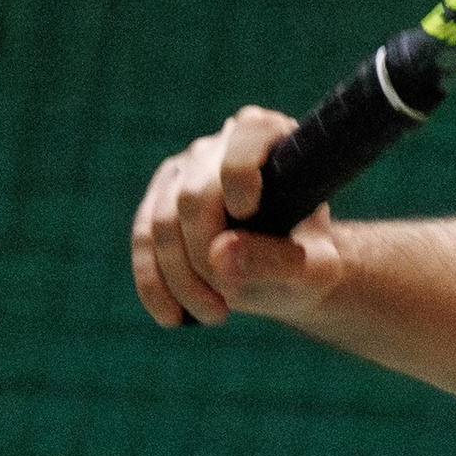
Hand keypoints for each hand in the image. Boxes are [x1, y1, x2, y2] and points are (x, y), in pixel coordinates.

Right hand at [130, 107, 341, 329]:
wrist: (285, 277)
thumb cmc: (307, 263)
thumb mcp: (312, 271)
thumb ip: (281, 261)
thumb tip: (220, 254)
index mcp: (270, 140)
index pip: (248, 137)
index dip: (240, 172)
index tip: (247, 210)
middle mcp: (219, 146)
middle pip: (194, 196)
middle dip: (207, 257)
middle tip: (234, 300)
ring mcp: (182, 173)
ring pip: (162, 224)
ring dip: (183, 281)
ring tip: (216, 315)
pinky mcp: (155, 204)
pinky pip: (142, 242)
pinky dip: (154, 285)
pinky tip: (173, 318)